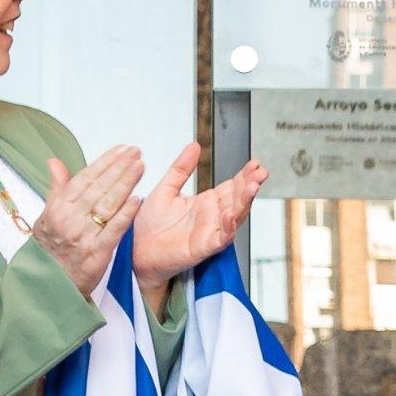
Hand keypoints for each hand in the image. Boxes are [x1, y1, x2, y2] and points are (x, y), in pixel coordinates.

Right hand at [29, 145, 142, 294]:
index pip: (84, 178)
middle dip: (119, 167)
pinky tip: (138, 200)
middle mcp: (70, 218)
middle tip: (136, 152)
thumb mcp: (47, 216)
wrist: (50, 283)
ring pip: (107, 205)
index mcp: (58, 207)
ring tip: (140, 167)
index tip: (121, 149)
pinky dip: (125, 214)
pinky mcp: (97, 252)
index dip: (104, 162)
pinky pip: (113, 230)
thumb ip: (57, 188)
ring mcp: (84, 235)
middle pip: (98, 188)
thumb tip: (54, 162)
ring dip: (125, 184)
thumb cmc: (51, 247)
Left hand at [130, 140, 270, 289]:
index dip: (244, 175)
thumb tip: (194, 145)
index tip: (254, 163)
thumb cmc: (149, 225)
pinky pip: (220, 238)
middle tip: (260, 172)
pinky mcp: (202, 248)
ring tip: (252, 187)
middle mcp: (212, 218)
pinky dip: (228, 228)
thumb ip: (181, 169)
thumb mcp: (165, 189)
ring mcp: (209, 233)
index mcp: (206, 203)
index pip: (232, 187)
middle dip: (250, 186)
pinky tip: (230, 214)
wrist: (135, 250)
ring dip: (244, 203)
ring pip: (234, 217)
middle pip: (238, 200)